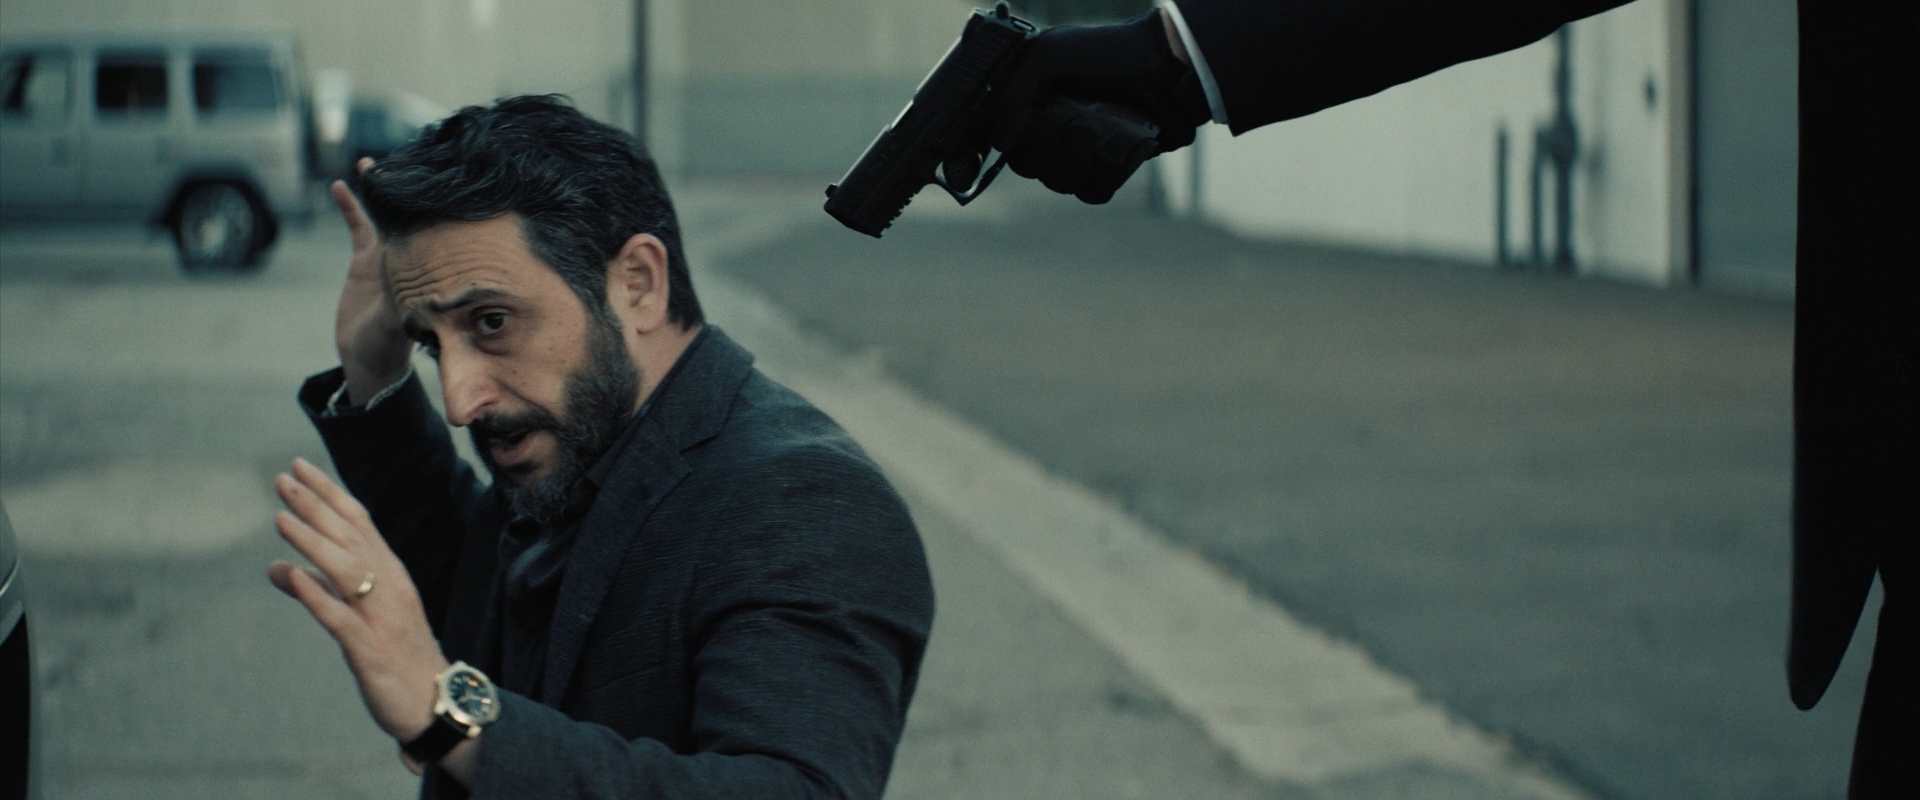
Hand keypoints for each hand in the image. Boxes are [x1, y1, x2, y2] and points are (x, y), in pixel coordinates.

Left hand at [268, 457, 446, 743]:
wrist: (435, 701)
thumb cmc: (395, 654)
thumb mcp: (355, 615)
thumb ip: (319, 589)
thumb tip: (277, 568)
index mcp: (389, 574)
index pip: (358, 523)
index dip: (328, 493)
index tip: (299, 466)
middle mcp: (389, 586)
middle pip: (350, 538)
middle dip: (315, 506)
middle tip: (283, 478)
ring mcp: (381, 616)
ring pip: (347, 570)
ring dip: (313, 542)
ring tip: (281, 518)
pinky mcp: (370, 649)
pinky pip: (341, 618)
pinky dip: (316, 596)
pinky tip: (291, 577)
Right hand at [331, 160, 409, 403]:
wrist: (368, 357)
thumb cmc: (386, 346)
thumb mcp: (391, 325)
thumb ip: (395, 308)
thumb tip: (406, 298)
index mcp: (420, 269)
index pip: (429, 231)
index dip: (432, 207)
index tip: (437, 178)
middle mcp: (409, 258)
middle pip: (411, 217)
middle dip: (409, 191)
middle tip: (411, 157)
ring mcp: (388, 256)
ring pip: (385, 215)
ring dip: (379, 191)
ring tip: (372, 163)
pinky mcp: (366, 260)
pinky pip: (358, 226)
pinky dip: (350, 207)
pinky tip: (339, 185)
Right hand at [987, 10, 1211, 201]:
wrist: (1167, 65)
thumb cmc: (1107, 52)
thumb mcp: (1048, 54)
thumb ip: (1012, 93)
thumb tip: (999, 142)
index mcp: (1030, 104)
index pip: (1002, 140)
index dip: (1006, 144)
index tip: (1018, 133)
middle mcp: (1051, 130)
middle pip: (1028, 165)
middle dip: (1046, 146)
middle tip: (1070, 121)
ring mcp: (1081, 152)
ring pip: (1059, 182)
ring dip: (1075, 160)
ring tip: (1094, 131)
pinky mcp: (1110, 168)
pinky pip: (1093, 192)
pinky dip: (1101, 176)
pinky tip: (1113, 151)